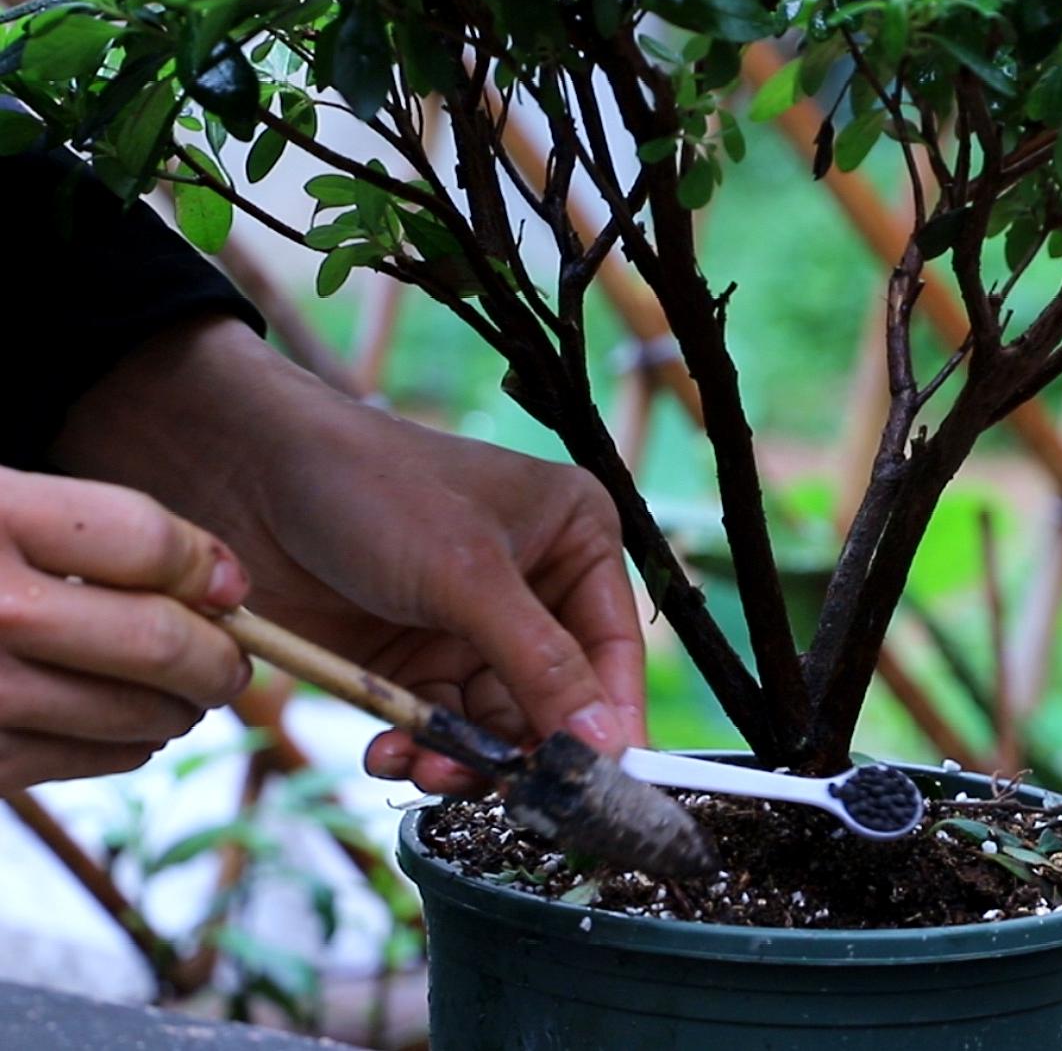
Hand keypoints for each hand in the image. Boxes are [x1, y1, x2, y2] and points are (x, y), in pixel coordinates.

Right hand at [0, 467, 252, 789]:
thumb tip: (224, 587)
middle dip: (220, 658)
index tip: (230, 586)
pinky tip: (130, 729)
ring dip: (182, 708)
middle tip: (237, 661)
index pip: (150, 543)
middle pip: (160, 642)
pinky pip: (81, 760)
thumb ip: (87, 526)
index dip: (208, 566)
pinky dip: (125, 746)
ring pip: (135, 714)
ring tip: (191, 695)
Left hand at [54, 318, 646, 793]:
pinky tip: (387, 750)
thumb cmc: (370, 490)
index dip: (608, 723)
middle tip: (493, 792)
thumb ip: (541, 666)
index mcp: (575, 542)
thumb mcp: (467, 577)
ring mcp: (470, 628)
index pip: (613, 652)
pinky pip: (438, 728)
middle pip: (556, 703)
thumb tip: (607, 748)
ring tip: (420, 767)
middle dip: (521, 751)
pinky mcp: (412, 659)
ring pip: (494, 727)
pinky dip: (417, 750)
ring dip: (461, 760)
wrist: (240, 476)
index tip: (596, 789)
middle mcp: (534, 587)